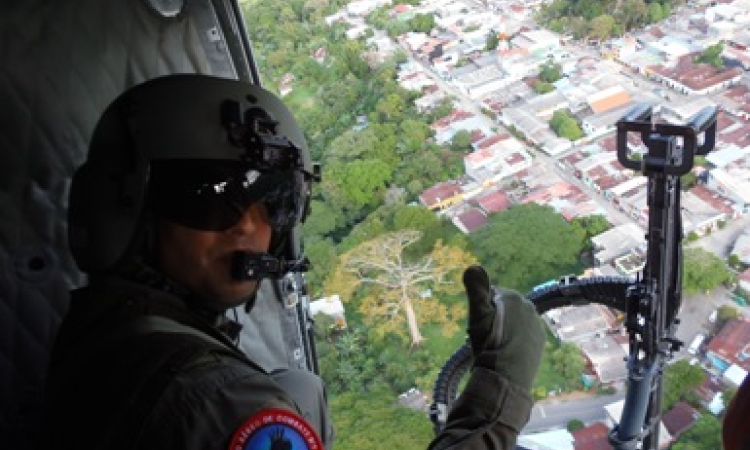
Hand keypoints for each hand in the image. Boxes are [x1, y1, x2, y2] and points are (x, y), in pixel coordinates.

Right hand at [463, 265, 544, 391]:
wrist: (507, 376)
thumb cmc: (489, 344)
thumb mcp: (477, 315)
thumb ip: (476, 289)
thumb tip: (472, 266)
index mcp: (512, 297)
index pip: (491, 294)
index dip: (481, 308)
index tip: (478, 323)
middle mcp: (529, 306)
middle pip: (504, 307)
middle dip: (494, 317)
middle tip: (485, 336)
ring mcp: (536, 324)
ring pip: (514, 321)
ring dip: (505, 328)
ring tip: (495, 346)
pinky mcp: (540, 341)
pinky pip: (524, 334)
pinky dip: (515, 339)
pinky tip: (507, 351)